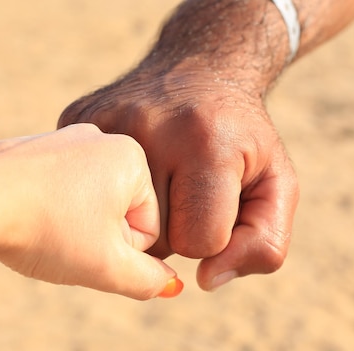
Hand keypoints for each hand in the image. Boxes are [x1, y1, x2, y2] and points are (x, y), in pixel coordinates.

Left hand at [0, 124, 179, 299]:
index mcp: (132, 157)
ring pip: (84, 203)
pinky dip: (44, 210)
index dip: (120, 254)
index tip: (86, 248)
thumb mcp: (107, 266)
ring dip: (69, 227)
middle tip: (62, 242)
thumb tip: (170, 285)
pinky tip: (22, 217)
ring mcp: (62, 138)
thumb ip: (148, 281)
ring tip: (41, 230)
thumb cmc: (47, 228)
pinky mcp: (30, 148)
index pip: (149, 227)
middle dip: (95, 238)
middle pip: (116, 213)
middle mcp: (100, 139)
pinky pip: (53, 190)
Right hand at [59, 70, 298, 290]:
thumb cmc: (241, 137)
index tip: (216, 203)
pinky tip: (130, 163)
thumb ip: (264, 244)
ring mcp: (106, 122)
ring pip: (118, 224)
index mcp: (207, 145)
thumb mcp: (276, 185)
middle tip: (186, 185)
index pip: (200, 243)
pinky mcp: (76, 121)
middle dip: (176, 226)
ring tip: (161, 174)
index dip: (214, 235)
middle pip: (155, 239)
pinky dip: (111, 191)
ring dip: (142, 216)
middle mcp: (149, 129)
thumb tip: (205, 281)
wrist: (199, 67)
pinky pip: (88, 193)